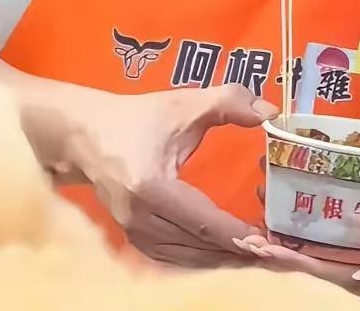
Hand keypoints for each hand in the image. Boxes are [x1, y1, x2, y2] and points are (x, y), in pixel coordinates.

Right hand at [65, 84, 276, 266]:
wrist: (86, 136)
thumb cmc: (138, 118)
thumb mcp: (185, 104)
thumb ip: (229, 101)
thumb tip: (270, 111)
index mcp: (151, 187)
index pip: (201, 219)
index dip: (234, 233)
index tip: (266, 242)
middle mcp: (139, 218)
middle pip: (195, 244)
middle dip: (235, 250)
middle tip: (273, 252)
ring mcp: (132, 232)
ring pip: (184, 255)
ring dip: (219, 257)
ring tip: (257, 256)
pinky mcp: (132, 237)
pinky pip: (171, 255)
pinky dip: (199, 257)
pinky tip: (223, 254)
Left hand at [236, 190, 359, 305]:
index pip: (328, 273)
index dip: (296, 263)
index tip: (265, 250)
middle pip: (314, 268)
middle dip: (279, 256)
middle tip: (245, 241)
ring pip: (320, 259)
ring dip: (288, 249)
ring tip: (255, 236)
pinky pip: (336, 250)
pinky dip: (310, 242)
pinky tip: (290, 227)